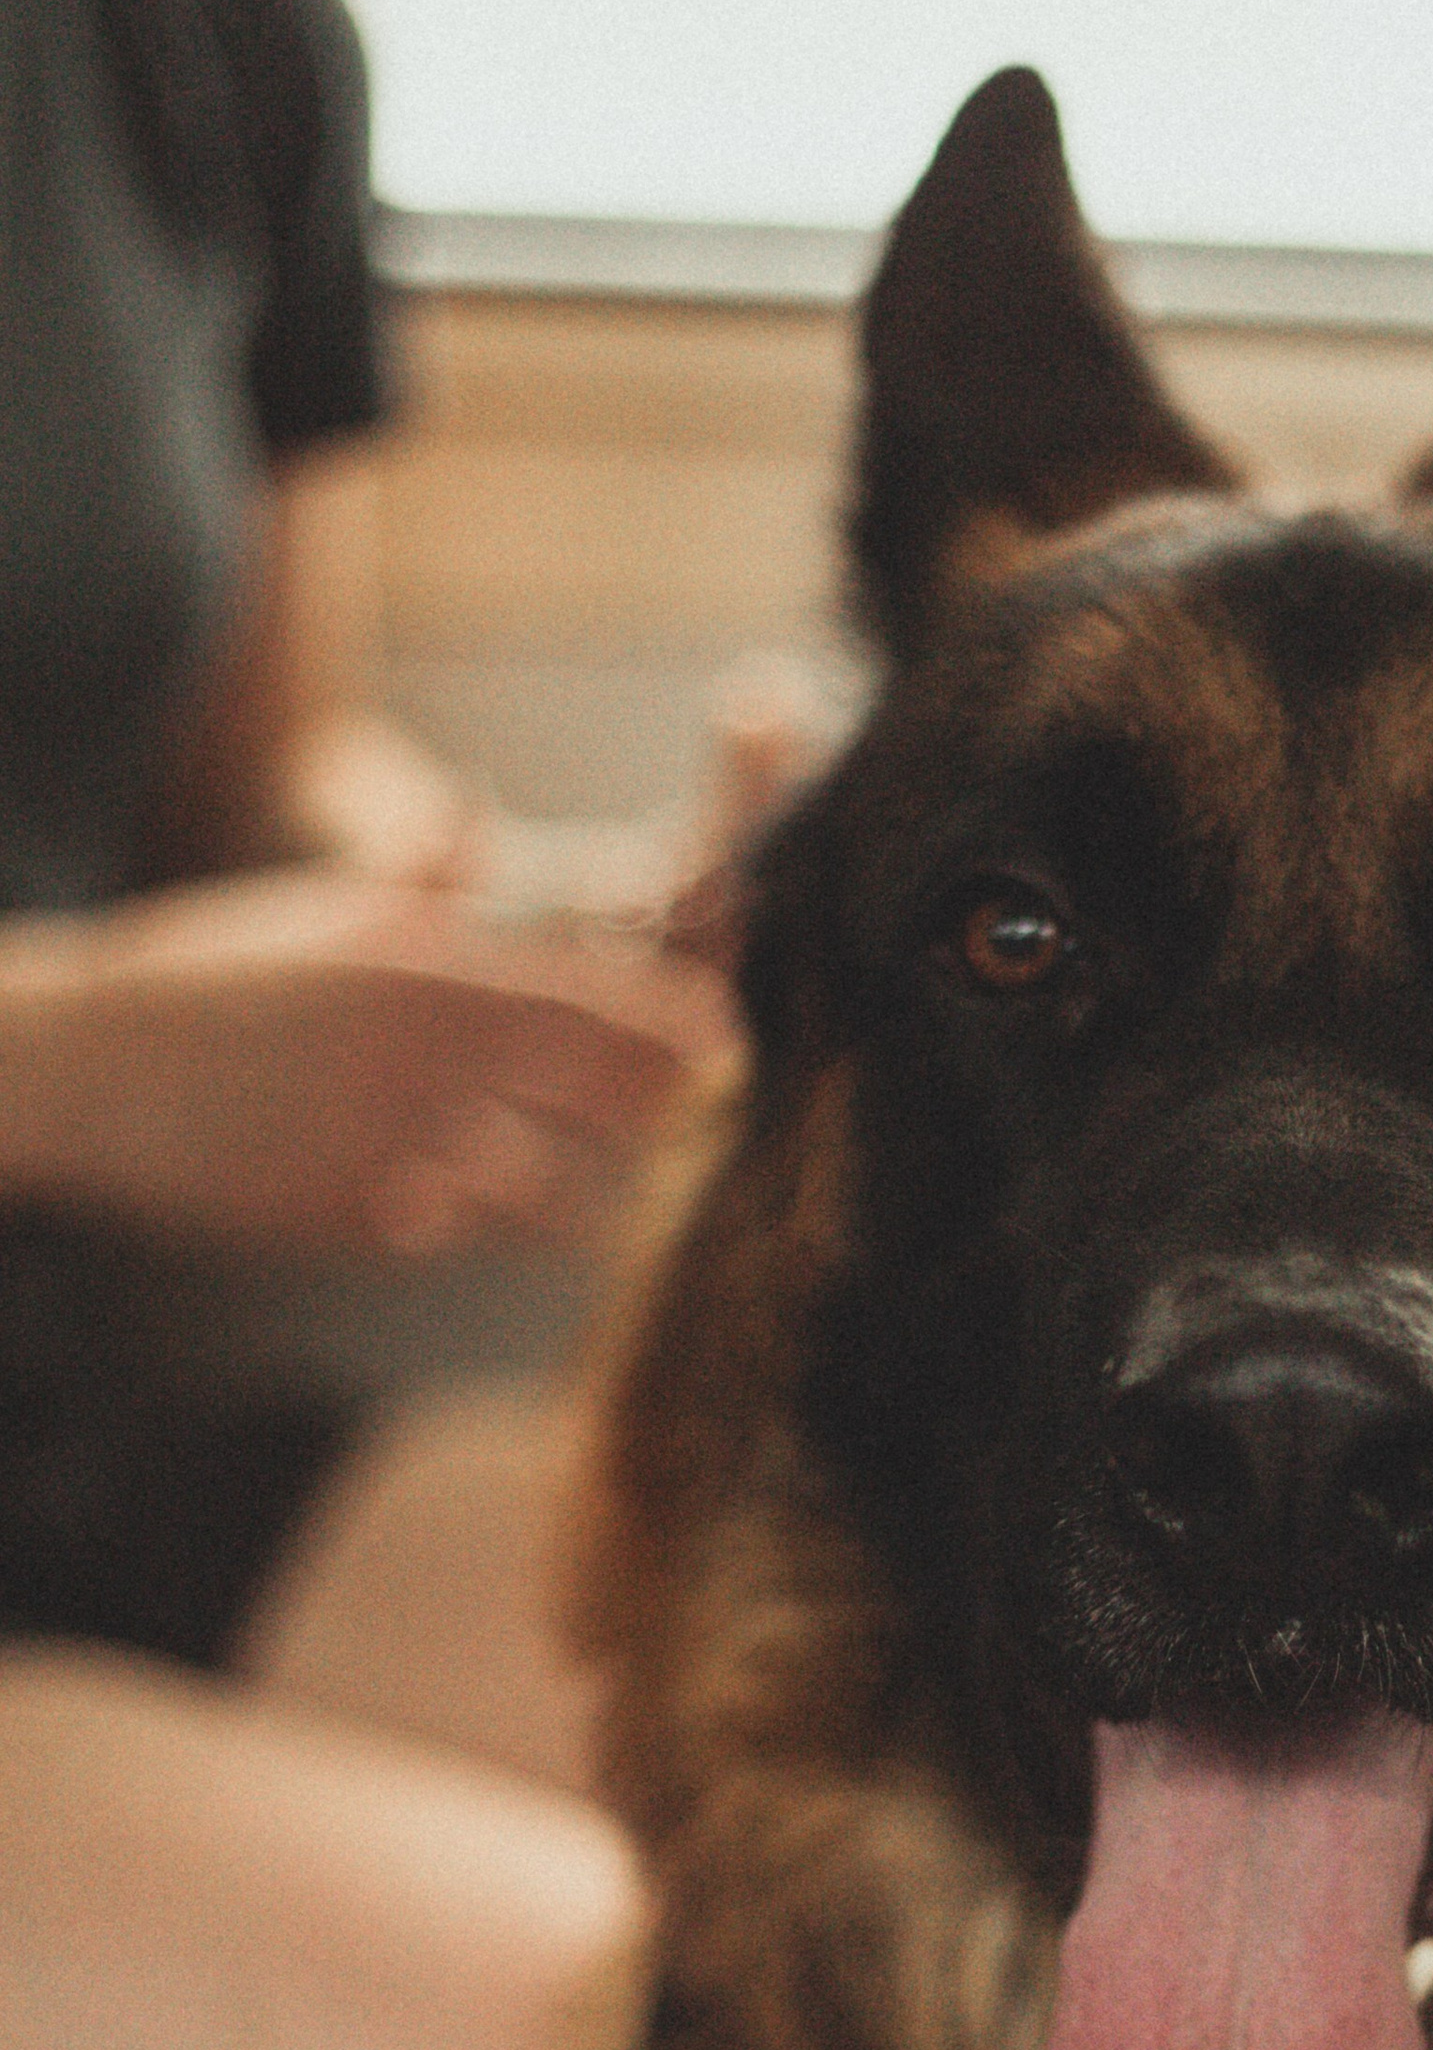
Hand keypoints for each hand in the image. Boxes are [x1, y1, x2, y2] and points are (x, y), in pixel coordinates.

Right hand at [0, 867, 735, 1255]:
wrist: (93, 1069)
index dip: (678, 1032)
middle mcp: (429, 1065)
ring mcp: (397, 1150)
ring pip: (552, 1195)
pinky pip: (461, 1237)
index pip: (599, 1009)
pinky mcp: (358, 1221)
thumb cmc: (210, 979)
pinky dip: (481, 1228)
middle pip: (604, 1108)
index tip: (723, 1044)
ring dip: (585, 1196)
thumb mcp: (322, 919)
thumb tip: (477, 813)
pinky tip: (479, 1216)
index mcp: (431, 977)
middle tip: (678, 1123)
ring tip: (608, 1199)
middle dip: (655, 1120)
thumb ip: (420, 883)